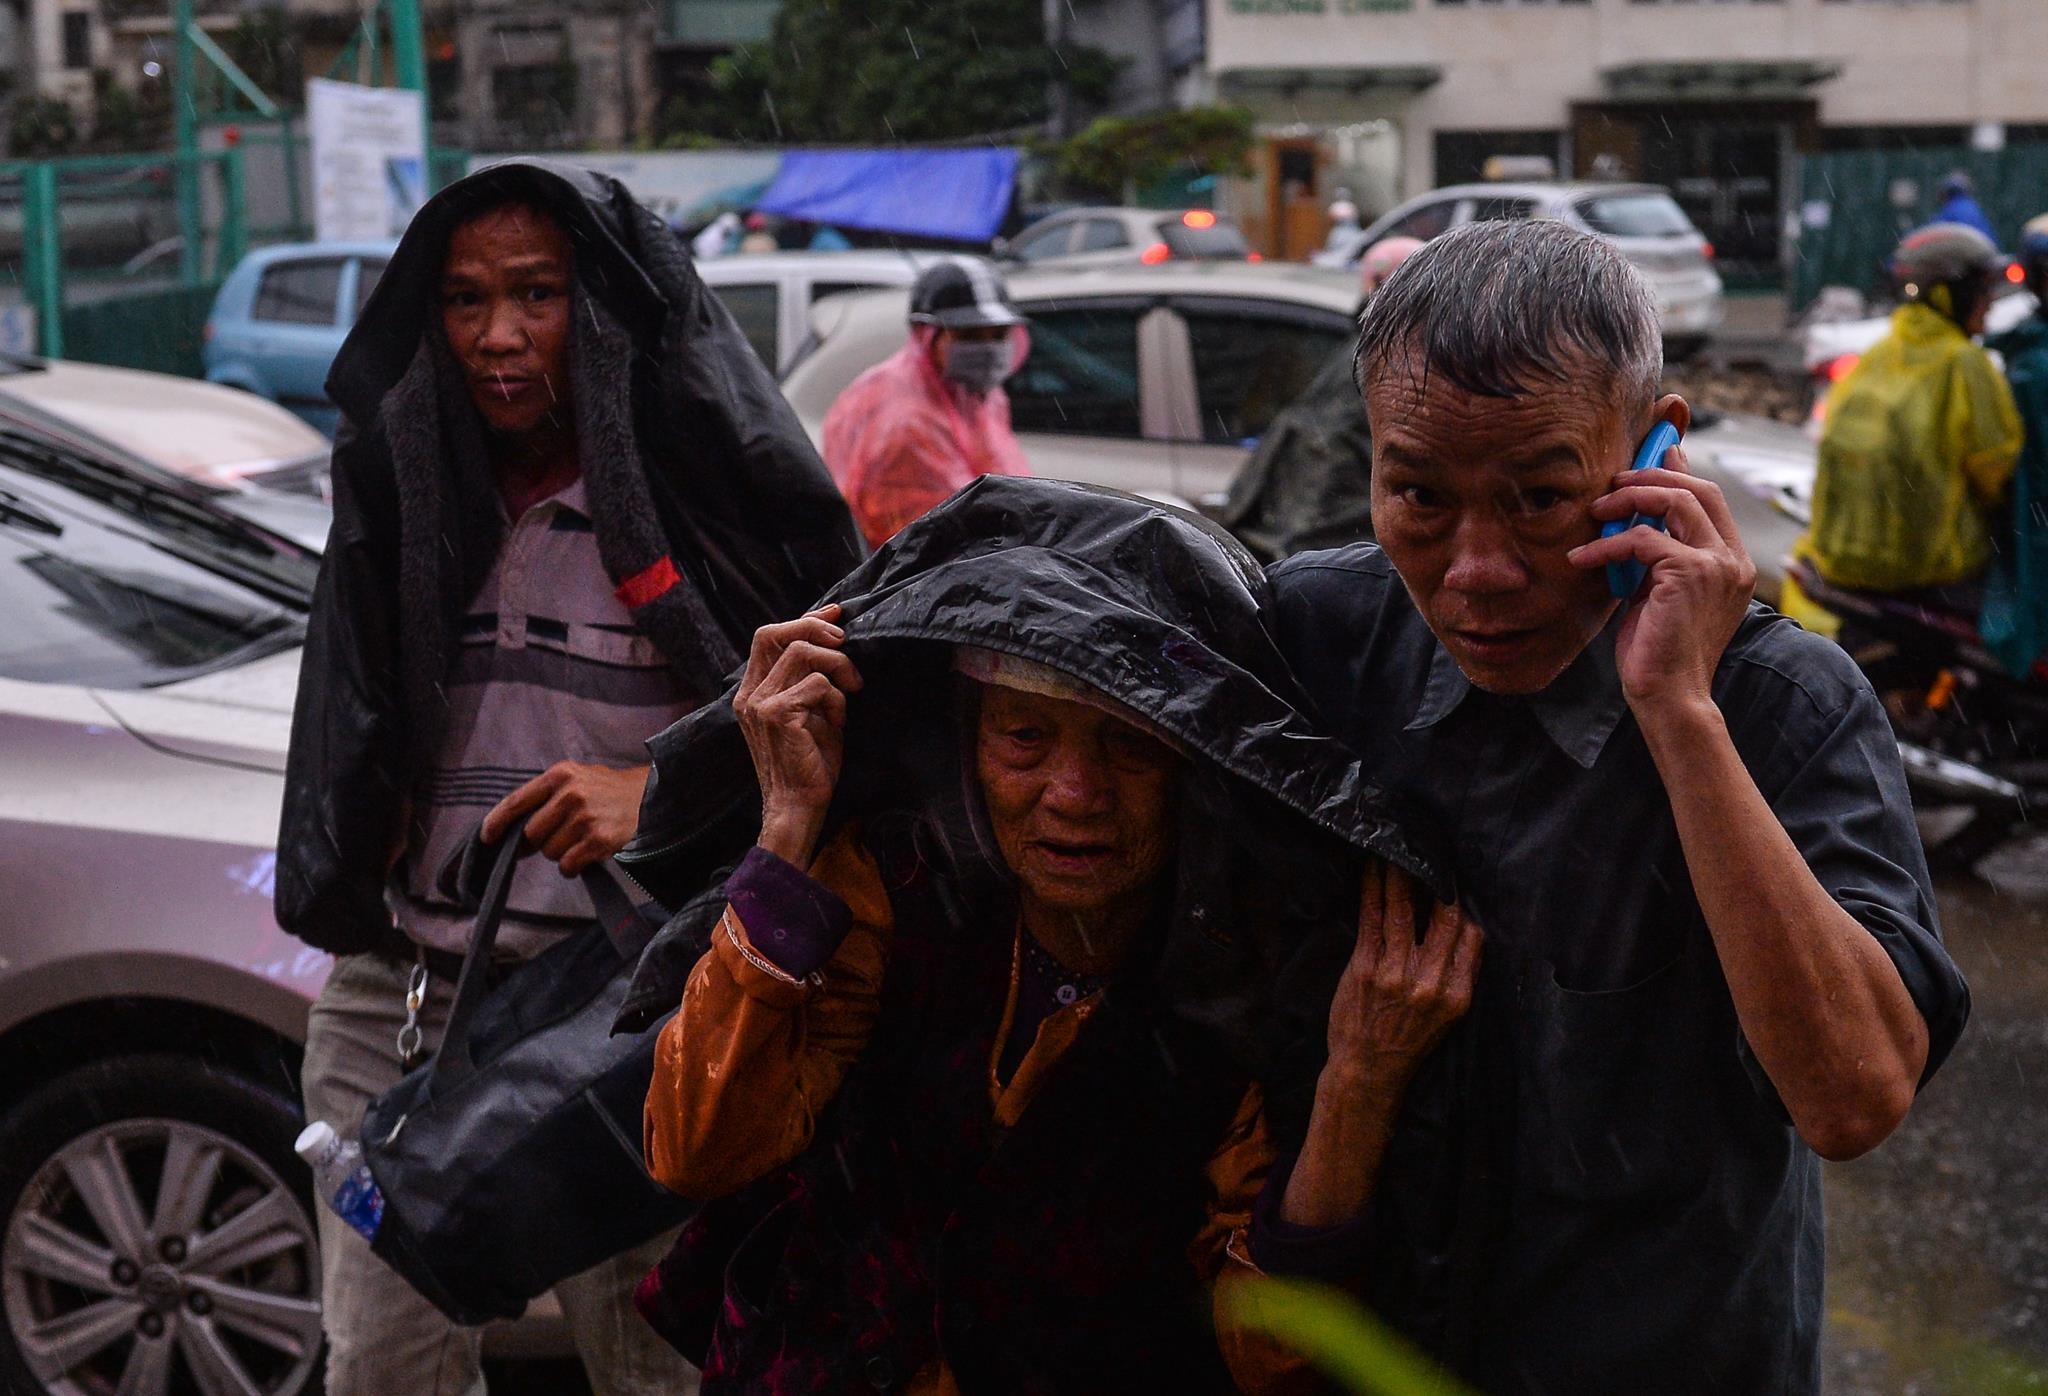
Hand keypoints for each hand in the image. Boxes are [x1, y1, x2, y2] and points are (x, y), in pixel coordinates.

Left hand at [482, 762, 651, 876]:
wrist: (654, 797)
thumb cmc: (610, 792)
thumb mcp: (578, 779)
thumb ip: (547, 797)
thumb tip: (514, 832)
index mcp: (561, 775)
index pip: (516, 801)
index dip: (497, 822)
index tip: (487, 837)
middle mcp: (571, 793)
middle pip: (532, 834)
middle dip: (541, 841)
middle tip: (562, 835)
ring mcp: (585, 817)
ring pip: (550, 851)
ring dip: (561, 852)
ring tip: (583, 838)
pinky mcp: (599, 840)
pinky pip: (567, 865)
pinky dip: (573, 866)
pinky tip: (588, 853)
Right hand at [734, 604, 863, 867]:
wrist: (798, 806)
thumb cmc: (809, 763)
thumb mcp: (811, 712)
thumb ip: (812, 679)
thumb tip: (835, 640)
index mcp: (752, 692)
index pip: (768, 637)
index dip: (803, 619)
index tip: (835, 614)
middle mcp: (748, 694)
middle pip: (773, 633)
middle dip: (813, 627)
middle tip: (845, 641)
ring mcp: (758, 704)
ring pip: (800, 653)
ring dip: (836, 666)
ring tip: (852, 689)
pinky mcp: (776, 715)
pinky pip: (815, 684)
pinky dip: (836, 698)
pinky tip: (839, 721)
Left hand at [1325, 861, 1481, 1094]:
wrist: (1368, 1070)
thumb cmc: (1408, 1040)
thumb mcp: (1449, 1015)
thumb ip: (1459, 972)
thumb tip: (1464, 924)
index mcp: (1457, 994)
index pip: (1472, 936)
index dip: (1463, 905)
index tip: (1452, 880)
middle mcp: (1430, 983)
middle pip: (1443, 917)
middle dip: (1436, 881)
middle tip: (1427, 852)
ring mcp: (1396, 974)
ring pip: (1404, 910)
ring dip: (1400, 875)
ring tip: (1396, 850)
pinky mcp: (1365, 968)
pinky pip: (1371, 918)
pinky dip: (1372, 889)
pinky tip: (1371, 869)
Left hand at [1567, 444, 1756, 720]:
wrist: (1668, 695)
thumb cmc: (1657, 650)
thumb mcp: (1658, 593)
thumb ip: (1657, 557)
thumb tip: (1637, 524)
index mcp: (1732, 564)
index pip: (1712, 499)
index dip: (1680, 471)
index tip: (1654, 455)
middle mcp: (1732, 560)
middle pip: (1699, 489)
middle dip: (1652, 476)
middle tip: (1614, 482)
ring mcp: (1716, 565)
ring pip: (1676, 501)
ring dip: (1629, 499)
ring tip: (1596, 511)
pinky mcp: (1689, 574)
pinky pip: (1642, 538)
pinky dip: (1607, 543)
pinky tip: (1581, 558)